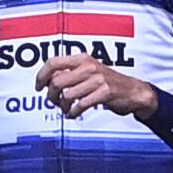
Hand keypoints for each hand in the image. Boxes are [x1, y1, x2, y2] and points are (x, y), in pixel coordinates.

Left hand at [37, 55, 157, 120]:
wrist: (133, 91)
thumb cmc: (108, 82)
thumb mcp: (88, 71)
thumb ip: (69, 73)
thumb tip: (47, 81)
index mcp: (82, 58)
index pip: (53, 62)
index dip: (41, 76)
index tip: (39, 87)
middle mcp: (88, 66)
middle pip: (57, 81)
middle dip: (51, 96)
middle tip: (55, 102)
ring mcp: (97, 79)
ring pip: (67, 95)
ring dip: (63, 106)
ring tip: (66, 109)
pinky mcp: (104, 93)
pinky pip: (80, 105)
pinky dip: (72, 113)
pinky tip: (73, 114)